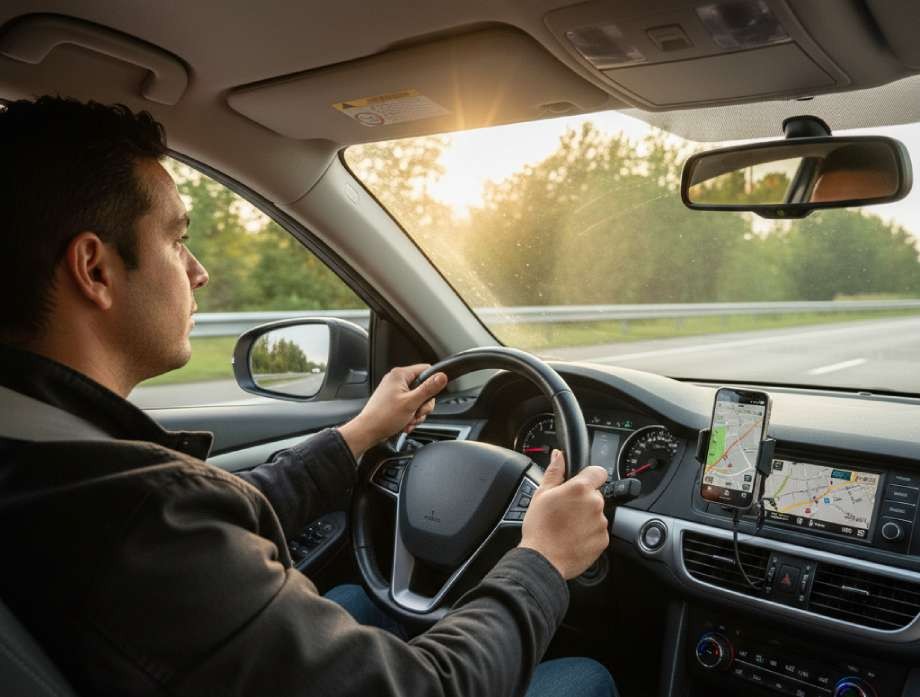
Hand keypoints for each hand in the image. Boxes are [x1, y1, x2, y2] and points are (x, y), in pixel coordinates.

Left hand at [338, 364, 447, 457]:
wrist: (368, 432)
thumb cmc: (383, 417)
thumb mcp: (411, 402)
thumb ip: (428, 389)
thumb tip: (442, 377)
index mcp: (400, 375)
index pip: (426, 370)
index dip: (433, 383)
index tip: (431, 396)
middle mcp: (397, 381)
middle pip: (424, 388)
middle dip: (423, 405)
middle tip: (417, 413)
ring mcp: (396, 392)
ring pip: (418, 400)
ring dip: (417, 414)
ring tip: (409, 420)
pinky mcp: (395, 402)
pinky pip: (410, 407)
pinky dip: (411, 417)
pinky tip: (405, 423)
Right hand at [519, 450, 609, 579]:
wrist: (543, 559)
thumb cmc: (539, 527)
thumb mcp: (541, 494)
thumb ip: (554, 472)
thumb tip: (558, 455)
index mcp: (580, 488)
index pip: (598, 472)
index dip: (590, 476)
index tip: (582, 483)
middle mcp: (595, 504)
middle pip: (595, 495)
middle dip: (583, 500)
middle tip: (566, 510)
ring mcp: (600, 523)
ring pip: (596, 514)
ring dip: (586, 517)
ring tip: (567, 527)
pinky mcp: (603, 540)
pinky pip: (598, 531)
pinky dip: (588, 533)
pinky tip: (573, 537)